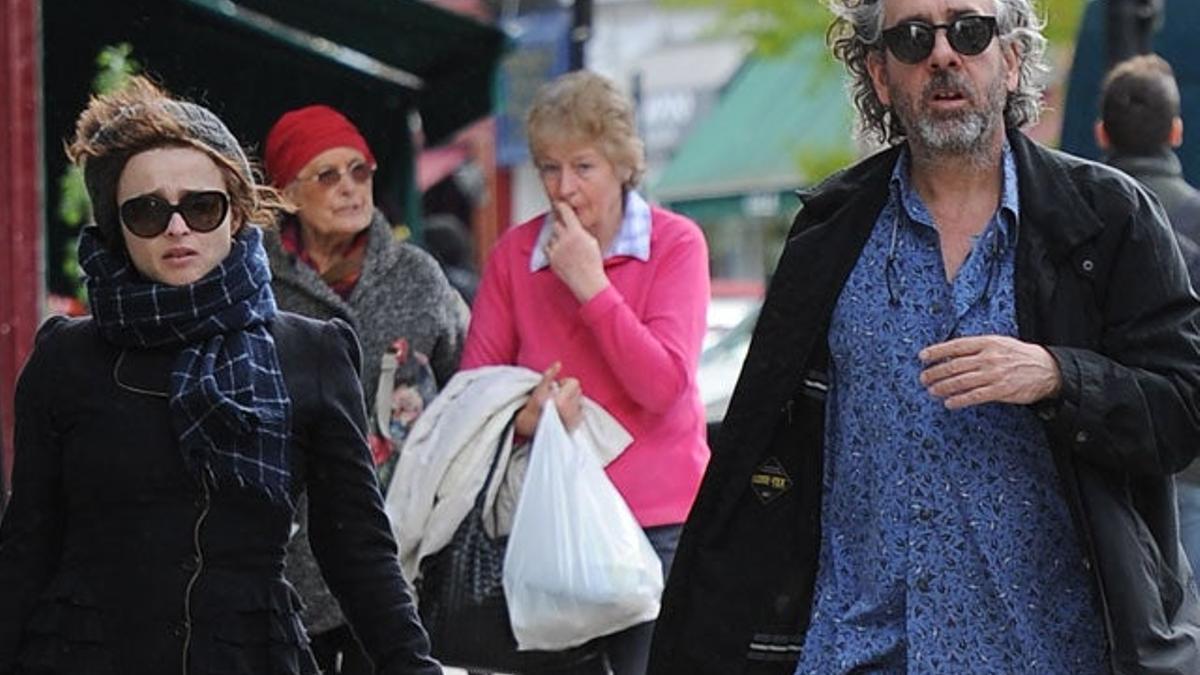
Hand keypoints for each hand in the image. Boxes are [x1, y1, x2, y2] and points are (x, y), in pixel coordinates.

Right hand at [514, 363, 584, 435]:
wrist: (532, 426)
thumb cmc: (534, 406)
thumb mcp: (539, 389)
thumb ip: (549, 375)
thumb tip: (558, 363)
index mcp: (561, 401)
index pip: (574, 383)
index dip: (565, 383)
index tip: (556, 388)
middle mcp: (569, 411)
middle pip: (578, 391)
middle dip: (569, 391)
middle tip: (557, 396)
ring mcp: (574, 419)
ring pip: (581, 400)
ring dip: (573, 400)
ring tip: (560, 405)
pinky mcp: (576, 424)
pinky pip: (582, 411)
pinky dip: (575, 410)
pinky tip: (564, 412)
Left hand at [544, 201, 608, 301]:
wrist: (587, 281)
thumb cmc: (593, 263)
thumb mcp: (592, 241)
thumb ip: (581, 231)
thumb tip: (574, 223)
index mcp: (576, 232)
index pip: (566, 213)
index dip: (561, 206)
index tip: (559, 203)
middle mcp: (564, 239)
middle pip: (556, 224)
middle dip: (560, 226)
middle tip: (566, 232)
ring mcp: (556, 249)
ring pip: (552, 237)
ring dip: (557, 240)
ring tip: (567, 250)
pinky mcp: (551, 258)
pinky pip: (548, 248)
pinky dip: (552, 249)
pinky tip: (562, 255)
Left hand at [918, 335, 1061, 409]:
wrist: (1048, 369)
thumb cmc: (1019, 356)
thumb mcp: (999, 343)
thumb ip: (977, 348)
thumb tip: (951, 354)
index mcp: (987, 343)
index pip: (956, 346)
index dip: (937, 351)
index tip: (922, 357)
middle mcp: (989, 357)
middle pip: (955, 365)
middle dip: (936, 372)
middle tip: (923, 378)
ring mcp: (994, 374)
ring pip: (961, 381)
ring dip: (943, 387)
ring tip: (932, 391)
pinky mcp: (1000, 390)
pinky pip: (975, 396)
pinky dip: (959, 400)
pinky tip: (949, 403)